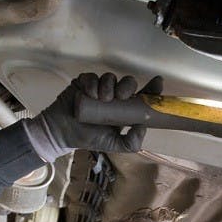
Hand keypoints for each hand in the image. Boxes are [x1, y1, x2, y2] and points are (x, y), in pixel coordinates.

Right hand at [23, 73, 162, 161]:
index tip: (158, 83)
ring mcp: (99, 88)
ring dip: (108, 86)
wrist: (63, 132)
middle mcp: (114, 96)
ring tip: (101, 99)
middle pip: (128, 83)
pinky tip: (90, 94)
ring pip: (110, 78)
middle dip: (127, 86)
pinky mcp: (85, 83)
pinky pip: (93, 77)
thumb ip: (131, 142)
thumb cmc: (88, 137)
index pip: (142, 96)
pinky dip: (93, 84)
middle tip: (121, 96)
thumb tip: (143, 127)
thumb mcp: (114, 145)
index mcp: (124, 109)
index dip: (152, 89)